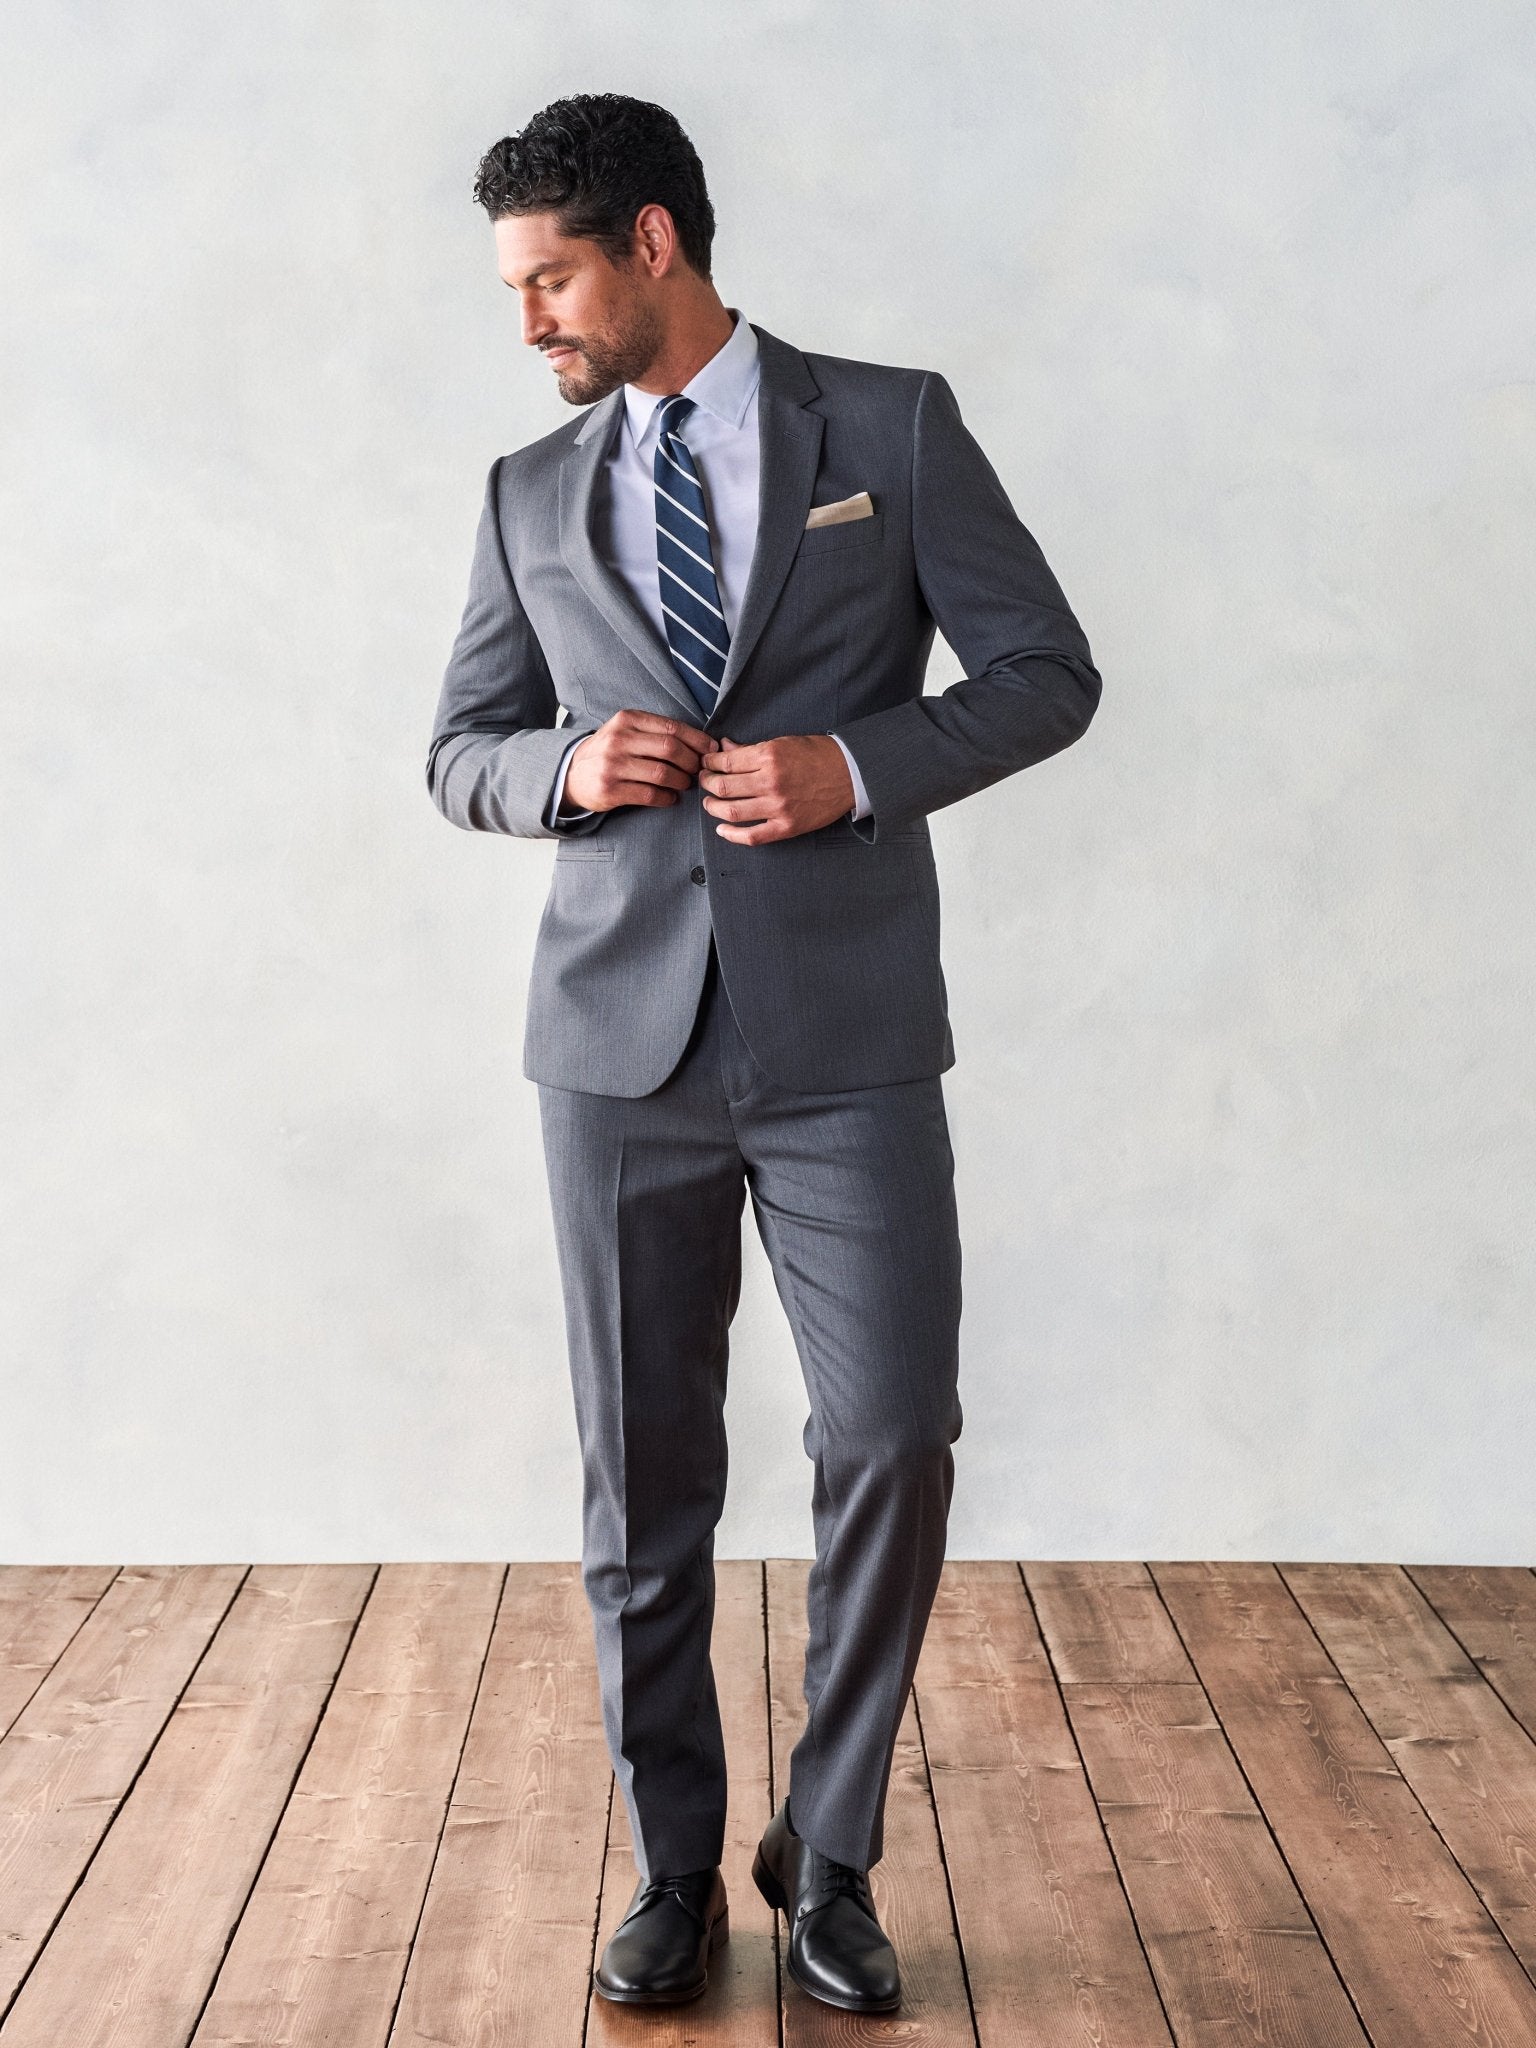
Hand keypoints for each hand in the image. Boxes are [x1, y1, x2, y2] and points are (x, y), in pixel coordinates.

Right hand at [561, 709, 712, 813]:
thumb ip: (656, 732)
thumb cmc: (610, 752)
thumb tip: (701, 743)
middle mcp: (619, 740)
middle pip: (670, 749)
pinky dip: (667, 798)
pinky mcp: (609, 789)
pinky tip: (670, 798)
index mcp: (627, 720)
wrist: (573, 773)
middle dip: (692, 762)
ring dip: (681, 782)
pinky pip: (650, 794)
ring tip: (685, 784)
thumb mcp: (627, 731)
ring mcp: (612, 765)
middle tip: (698, 771)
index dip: (697, 740)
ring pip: (662, 773)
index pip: (672, 727)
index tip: (710, 750)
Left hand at [699, 734, 855, 845]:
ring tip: (709, 803)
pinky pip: (752, 836)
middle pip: (724, 786)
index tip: (706, 763)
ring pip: (732, 811)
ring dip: (713, 807)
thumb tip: (723, 747)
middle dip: (707, 783)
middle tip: (704, 781)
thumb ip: (751, 749)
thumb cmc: (817, 755)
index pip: (726, 762)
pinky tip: (722, 829)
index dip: (710, 763)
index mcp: (769, 756)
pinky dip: (732, 835)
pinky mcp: (786, 827)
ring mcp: (778, 807)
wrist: (850, 774)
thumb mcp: (783, 743)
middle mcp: (771, 782)